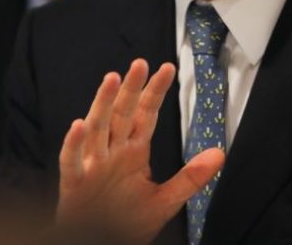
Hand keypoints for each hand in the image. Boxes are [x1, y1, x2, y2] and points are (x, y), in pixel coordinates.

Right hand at [56, 59, 224, 242]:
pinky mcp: (75, 182)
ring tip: (112, 80)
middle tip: (140, 64)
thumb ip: (190, 178)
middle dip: (130, 88)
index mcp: (133, 151)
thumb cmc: (125, 222)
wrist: (100, 244)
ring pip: (97, 128)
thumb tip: (219, 154)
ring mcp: (92, 164)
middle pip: (121, 113)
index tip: (167, 69)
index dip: (155, 92)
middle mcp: (112, 152)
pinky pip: (72, 160)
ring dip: (103, 103)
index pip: (145, 114)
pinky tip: (79, 126)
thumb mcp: (165, 201)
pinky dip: (74, 143)